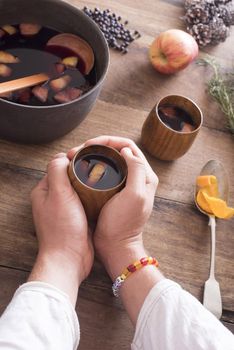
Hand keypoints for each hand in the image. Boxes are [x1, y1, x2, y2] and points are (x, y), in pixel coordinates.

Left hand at [29, 153, 93, 303]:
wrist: (70, 258)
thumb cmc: (62, 228)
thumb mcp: (58, 194)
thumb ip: (57, 171)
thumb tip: (64, 156)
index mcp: (44, 191)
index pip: (58, 166)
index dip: (73, 159)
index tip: (89, 157)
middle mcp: (53, 199)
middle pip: (69, 177)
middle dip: (83, 172)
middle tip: (99, 167)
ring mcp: (65, 209)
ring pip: (79, 189)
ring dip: (90, 185)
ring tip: (104, 179)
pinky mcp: (77, 218)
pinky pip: (86, 202)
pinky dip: (94, 197)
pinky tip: (105, 194)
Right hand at [67, 136, 157, 274]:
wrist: (115, 246)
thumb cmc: (124, 224)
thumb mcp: (135, 196)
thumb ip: (136, 170)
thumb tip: (126, 150)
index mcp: (145, 175)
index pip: (128, 146)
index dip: (109, 141)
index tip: (90, 145)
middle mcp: (136, 177)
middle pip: (118, 151)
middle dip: (98, 146)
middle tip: (79, 150)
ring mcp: (124, 184)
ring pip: (110, 161)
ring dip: (94, 155)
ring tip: (77, 157)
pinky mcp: (113, 192)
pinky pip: (104, 172)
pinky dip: (93, 167)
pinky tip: (81, 169)